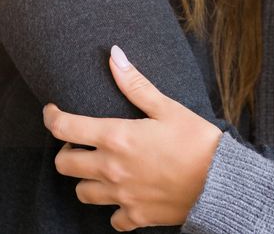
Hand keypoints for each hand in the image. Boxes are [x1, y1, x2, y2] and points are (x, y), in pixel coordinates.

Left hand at [43, 45, 221, 230]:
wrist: (222, 183)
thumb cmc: (197, 141)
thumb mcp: (168, 107)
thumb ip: (135, 84)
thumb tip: (113, 55)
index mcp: (116, 137)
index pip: (65, 127)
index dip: (52, 117)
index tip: (52, 112)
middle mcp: (111, 168)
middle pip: (64, 164)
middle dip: (66, 151)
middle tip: (81, 143)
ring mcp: (121, 196)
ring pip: (82, 192)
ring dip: (86, 180)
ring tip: (101, 169)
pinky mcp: (136, 217)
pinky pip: (112, 219)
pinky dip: (114, 210)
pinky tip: (125, 197)